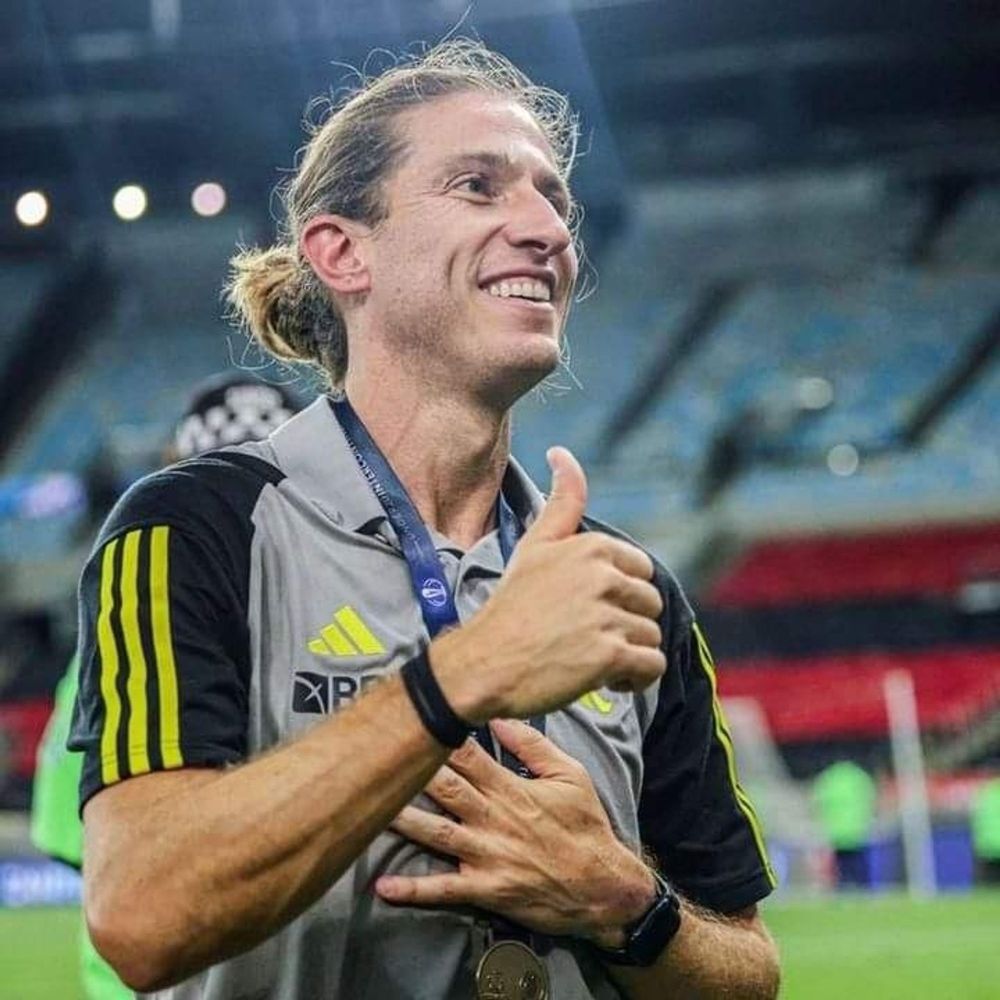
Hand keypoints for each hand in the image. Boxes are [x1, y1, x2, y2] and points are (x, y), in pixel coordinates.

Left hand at [375, 719, 656, 947]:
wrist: (605, 888)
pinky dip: (413, 890)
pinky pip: (444, 890)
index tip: (412, 720)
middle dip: (410, 772)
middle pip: (444, 788)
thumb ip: (533, 746)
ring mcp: (487, 855)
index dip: (438, 737)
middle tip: (375, 755)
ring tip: (367, 809)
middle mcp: (494, 818)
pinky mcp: (486, 890)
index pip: (468, 755)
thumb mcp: (571, 775)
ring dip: (401, 821)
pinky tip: (382, 887)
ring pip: (435, 833)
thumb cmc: (587, 827)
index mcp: (511, 788)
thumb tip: (498, 717)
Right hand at [432, 447, 665, 722]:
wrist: (484, 662)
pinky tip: (607, 679)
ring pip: (651, 636)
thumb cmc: (511, 605)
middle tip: (587, 636)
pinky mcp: (609, 656)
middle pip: (649, 604)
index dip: (620, 595)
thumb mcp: (535, 545)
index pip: (641, 571)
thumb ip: (562, 501)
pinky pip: (652, 666)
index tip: (589, 608)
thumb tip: (563, 452)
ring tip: (592, 659)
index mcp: (592, 547)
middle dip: (626, 624)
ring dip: (629, 654)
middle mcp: (603, 577)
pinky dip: (636, 678)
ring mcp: (606, 617)